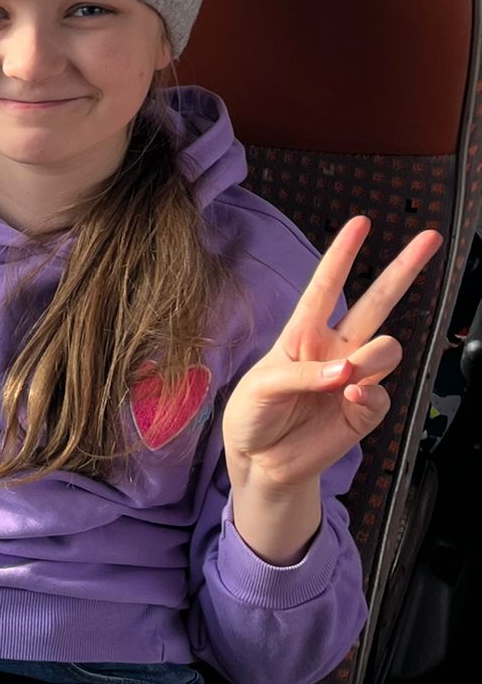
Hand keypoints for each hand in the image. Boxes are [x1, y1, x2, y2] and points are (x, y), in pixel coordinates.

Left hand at [222, 216, 441, 493]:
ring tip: (345, 377)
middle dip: (404, 269)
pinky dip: (368, 393)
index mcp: (303, 333)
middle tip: (430, 238)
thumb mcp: (261, 386)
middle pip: (376, 303)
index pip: (325, 286)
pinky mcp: (363, 410)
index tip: (361, 222)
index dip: (342, 254)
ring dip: (372, 358)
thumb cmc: (253, 415)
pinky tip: (351, 396)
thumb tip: (348, 373)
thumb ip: (301, 374)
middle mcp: (334, 349)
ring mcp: (353, 378)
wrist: (259, 461)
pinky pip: (381, 393)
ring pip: (387, 348)